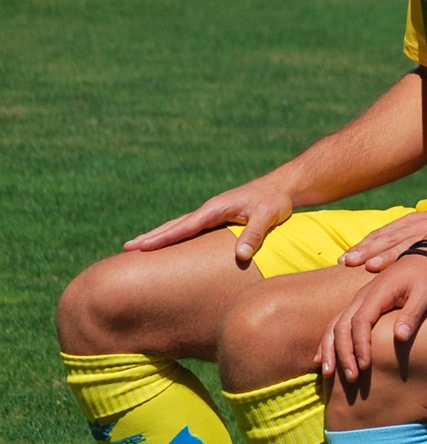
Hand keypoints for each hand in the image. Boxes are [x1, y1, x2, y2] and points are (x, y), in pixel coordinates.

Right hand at [124, 178, 294, 263]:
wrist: (282, 188)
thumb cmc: (275, 201)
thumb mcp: (267, 216)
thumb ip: (254, 235)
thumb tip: (241, 256)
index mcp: (215, 209)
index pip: (184, 226)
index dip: (163, 238)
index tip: (142, 247)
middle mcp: (209, 210)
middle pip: (174, 225)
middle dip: (152, 237)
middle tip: (127, 248)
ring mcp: (211, 213)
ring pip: (180, 226)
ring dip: (160, 236)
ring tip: (139, 247)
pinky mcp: (217, 218)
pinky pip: (191, 228)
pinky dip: (175, 235)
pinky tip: (169, 244)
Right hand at [317, 252, 426, 383]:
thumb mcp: (426, 293)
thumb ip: (412, 314)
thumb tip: (400, 336)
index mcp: (377, 293)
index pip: (360, 322)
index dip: (360, 345)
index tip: (365, 365)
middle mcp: (362, 297)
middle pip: (342, 326)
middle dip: (343, 353)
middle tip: (351, 378)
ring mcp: (359, 301)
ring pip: (334, 326)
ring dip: (330, 350)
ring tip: (327, 373)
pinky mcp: (361, 306)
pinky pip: (338, 324)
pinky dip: (328, 342)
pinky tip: (322, 359)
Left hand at [339, 208, 426, 271]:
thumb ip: (413, 239)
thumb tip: (392, 255)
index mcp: (410, 222)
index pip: (382, 234)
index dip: (364, 245)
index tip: (345, 259)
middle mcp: (416, 224)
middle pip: (385, 237)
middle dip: (365, 250)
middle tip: (346, 261)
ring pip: (401, 242)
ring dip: (382, 254)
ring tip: (367, 266)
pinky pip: (421, 245)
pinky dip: (405, 255)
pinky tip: (398, 264)